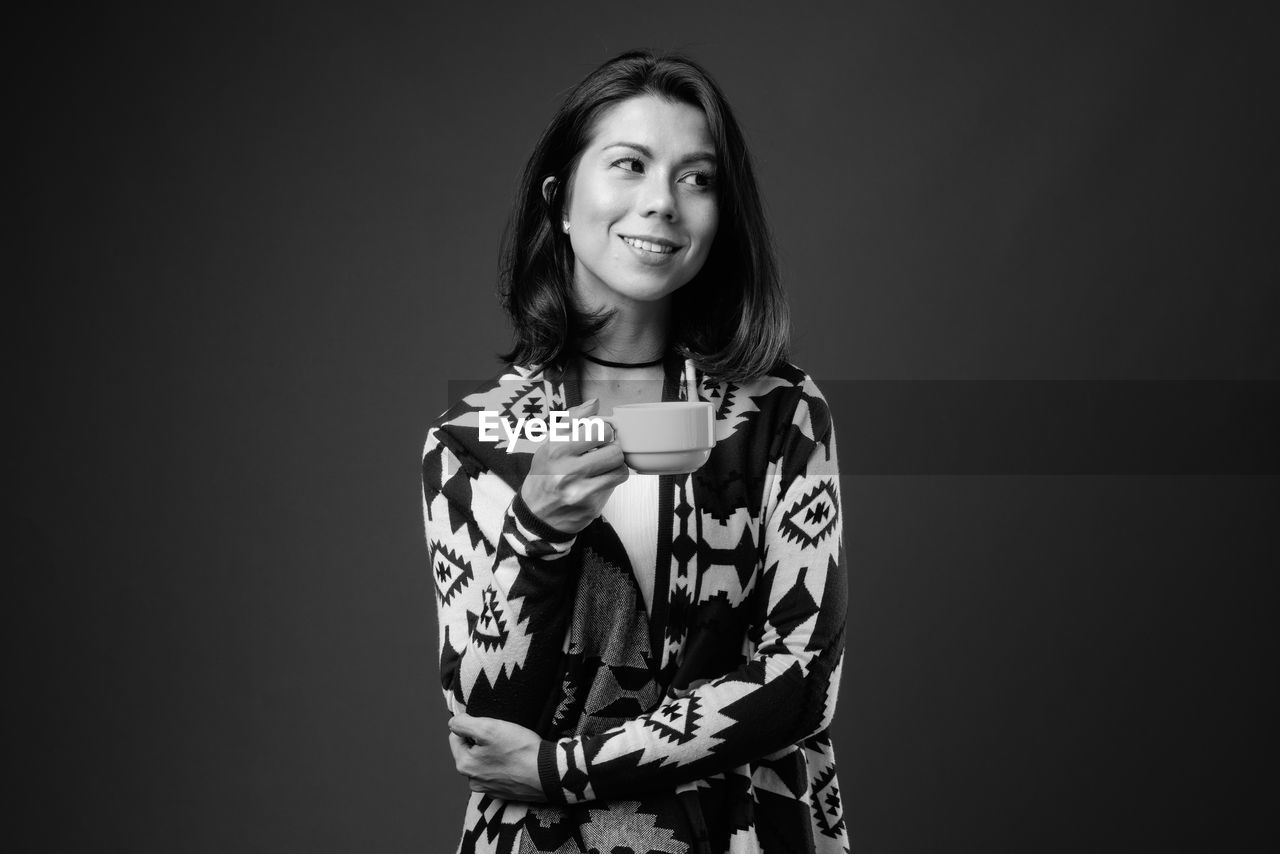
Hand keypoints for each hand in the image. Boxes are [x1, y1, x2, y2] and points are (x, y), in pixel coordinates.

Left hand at [448, 713, 545, 801]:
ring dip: (493, 753)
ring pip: (484, 761)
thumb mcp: (488, 728)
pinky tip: (517, 761)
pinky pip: (498, 773)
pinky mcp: (504, 793)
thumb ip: (463, 723)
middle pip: (470, 750)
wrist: (548, 773)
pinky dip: (505, 766)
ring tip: (512, 749)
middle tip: (502, 737)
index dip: (473, 727)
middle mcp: (473, 781)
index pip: (456, 736)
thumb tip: (454, 722)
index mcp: (464, 765)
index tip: (491, 728)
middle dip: (483, 741)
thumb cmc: (519, 750)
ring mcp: (489, 789)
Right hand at [520, 398, 628, 534]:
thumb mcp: (550, 444)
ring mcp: (580, 490)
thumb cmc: (545, 474)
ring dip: (616, 465)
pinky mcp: (590, 506)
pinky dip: (612, 479)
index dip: (604, 431)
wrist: (536, 514)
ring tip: (604, 465)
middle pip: (614, 449)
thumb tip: (595, 403)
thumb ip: (572, 421)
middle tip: (604, 451)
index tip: (599, 436)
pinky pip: (615, 484)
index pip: (599, 429)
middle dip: (612, 448)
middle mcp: (567, 470)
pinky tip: (600, 479)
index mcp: (556, 449)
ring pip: (620, 467)